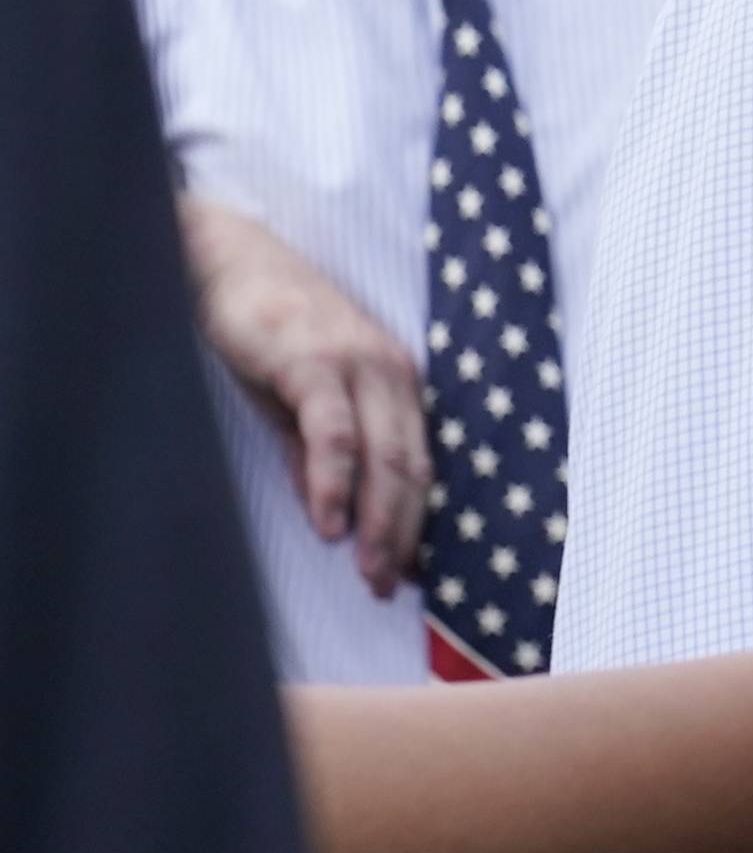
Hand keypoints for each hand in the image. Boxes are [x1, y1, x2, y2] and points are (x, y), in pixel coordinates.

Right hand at [179, 196, 426, 591]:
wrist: (231, 264)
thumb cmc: (269, 334)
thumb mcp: (300, 406)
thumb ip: (318, 458)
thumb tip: (338, 520)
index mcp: (397, 387)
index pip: (420, 467)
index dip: (420, 524)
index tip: (413, 576)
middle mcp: (391, 375)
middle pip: (413, 469)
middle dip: (406, 535)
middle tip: (389, 589)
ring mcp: (358, 364)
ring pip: (385, 455)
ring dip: (380, 521)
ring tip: (370, 573)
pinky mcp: (315, 359)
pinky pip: (334, 431)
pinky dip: (335, 482)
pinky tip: (329, 523)